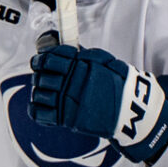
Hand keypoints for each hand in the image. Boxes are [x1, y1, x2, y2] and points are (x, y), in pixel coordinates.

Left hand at [28, 43, 167, 163]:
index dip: (41, 58)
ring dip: (39, 91)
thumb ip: (82, 54)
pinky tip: (40, 105)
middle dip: (39, 74)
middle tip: (41, 76)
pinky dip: (36, 108)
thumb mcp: (104, 60)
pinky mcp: (67, 119)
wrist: (131, 110)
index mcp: (79, 65)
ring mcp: (68, 102)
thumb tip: (62, 47)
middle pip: (42, 75)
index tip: (40, 60)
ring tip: (44, 91)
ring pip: (39, 93)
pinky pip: (40, 113)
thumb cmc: (118, 84)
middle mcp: (72, 82)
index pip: (50, 58)